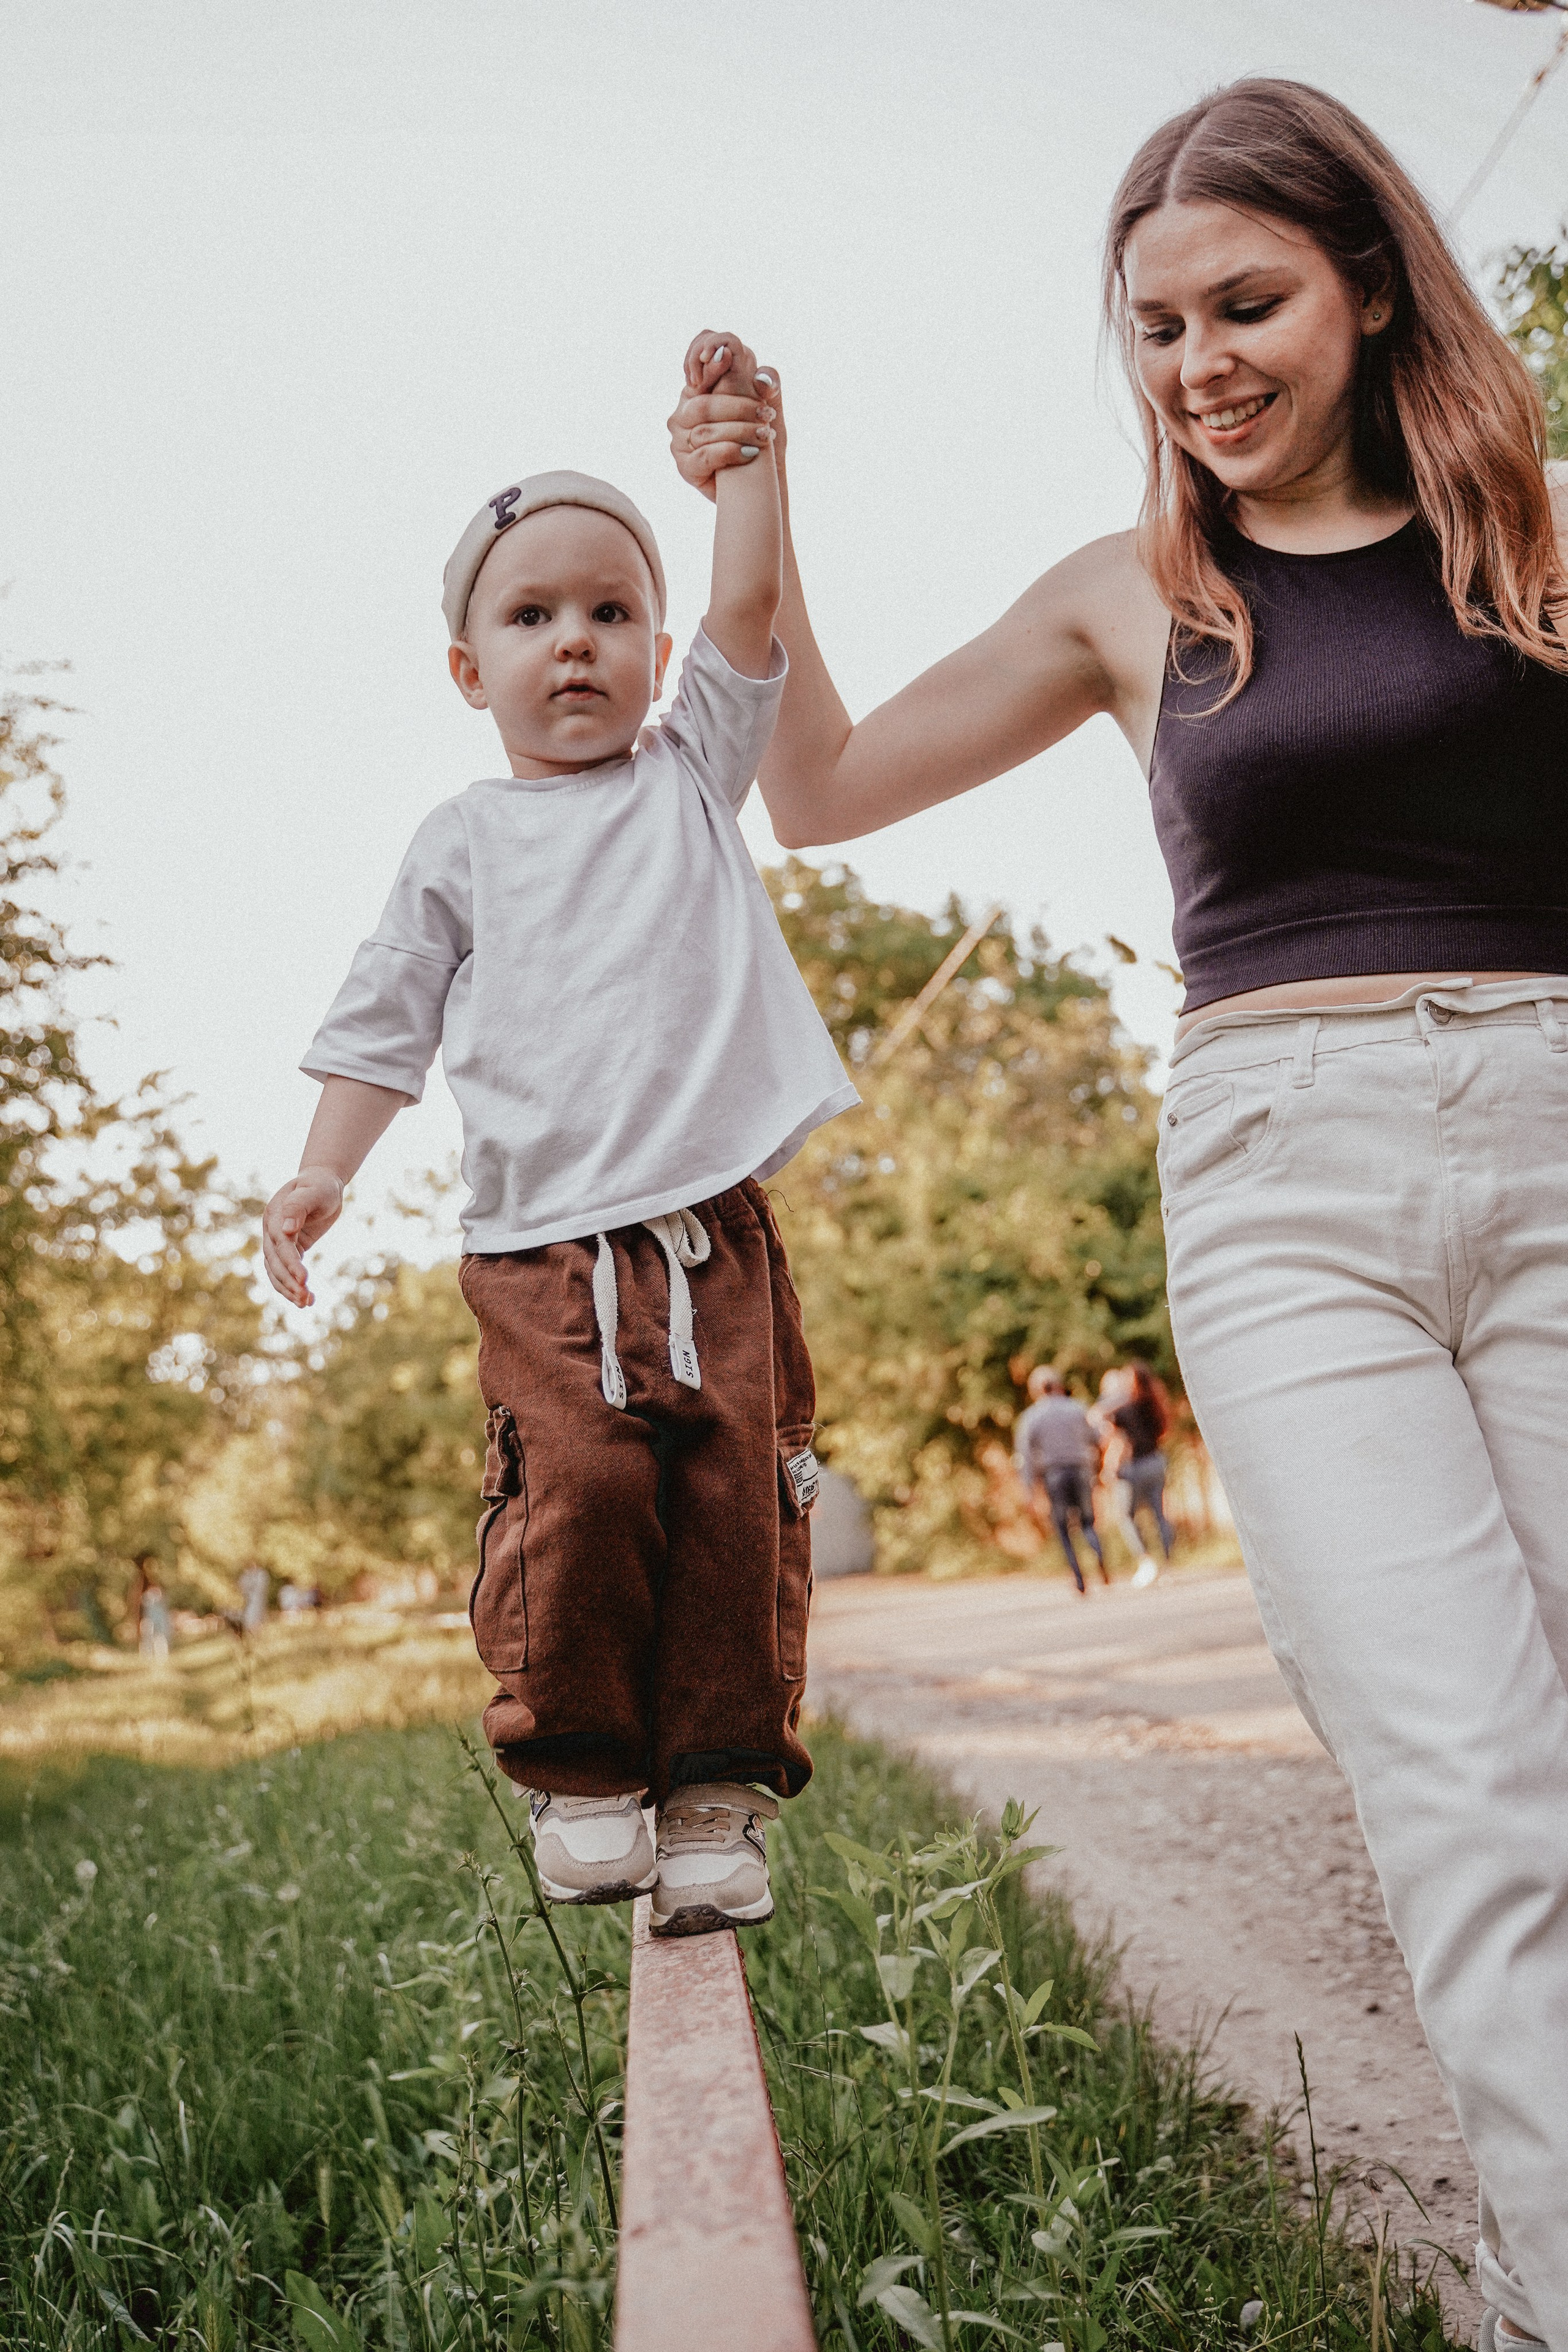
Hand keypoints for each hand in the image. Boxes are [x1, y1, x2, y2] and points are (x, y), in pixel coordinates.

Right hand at [262, 1166, 343, 1305]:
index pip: (280, 1244)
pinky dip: (292, 1286)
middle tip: (306, 1299)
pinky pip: (284, 1271)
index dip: (291, 1262)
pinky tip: (306, 1299)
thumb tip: (287, 1229)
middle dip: (289, 1281)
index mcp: (275, 1215)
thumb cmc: (320, 1186)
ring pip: (276, 1271)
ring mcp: (277, 1241)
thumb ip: (299, 1206)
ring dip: (288, 1289)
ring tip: (306, 1303)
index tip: (304, 1279)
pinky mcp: (288, 1250)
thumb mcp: (314, 1191)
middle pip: (274, 1262)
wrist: (321, 1184)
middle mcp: (272, 1230)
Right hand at [668, 328, 781, 502]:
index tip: (727, 356)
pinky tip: (751, 453)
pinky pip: (705, 455)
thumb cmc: (762, 440)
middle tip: (766, 414)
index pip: (694, 364)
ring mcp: (680, 441)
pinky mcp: (685, 467)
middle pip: (703, 404)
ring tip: (765, 435)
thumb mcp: (770, 407)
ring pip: (705, 431)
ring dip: (740, 431)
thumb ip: (767, 384)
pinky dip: (731, 452)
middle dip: (739, 407)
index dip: (707, 361)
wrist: (759, 484)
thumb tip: (760, 377)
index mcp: (698, 391)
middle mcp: (683, 414)